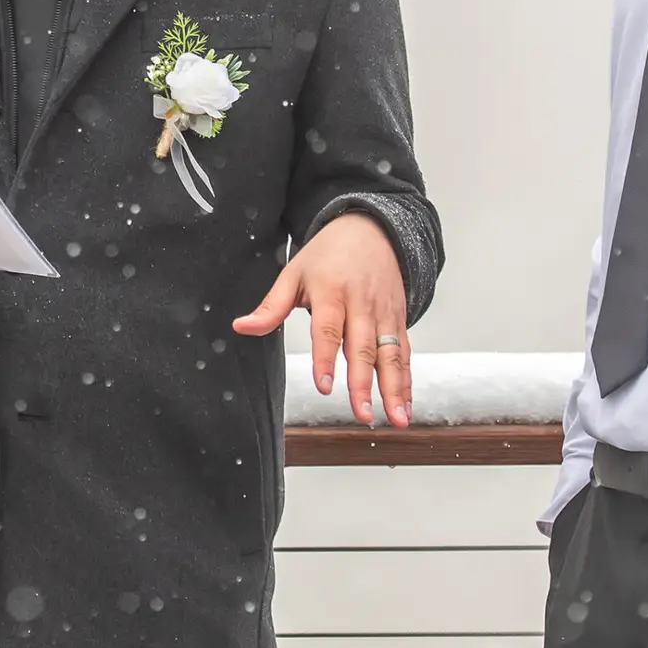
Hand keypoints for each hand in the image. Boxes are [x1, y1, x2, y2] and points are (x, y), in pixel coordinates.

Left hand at [231, 212, 410, 425]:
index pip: (328, 330)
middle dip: (364, 384)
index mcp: (332, 292)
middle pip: (362, 348)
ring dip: (395, 388)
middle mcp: (362, 304)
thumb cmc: (328, 254)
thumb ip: (270, 306)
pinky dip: (407, 380)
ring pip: (390, 354)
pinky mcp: (399, 319)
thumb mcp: (293, 273)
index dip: (326, 359)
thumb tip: (240, 327)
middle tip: (362, 414)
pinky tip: (406, 405)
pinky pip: (404, 352)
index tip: (324, 387)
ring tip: (397, 418)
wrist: (371, 228)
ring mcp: (384, 313)